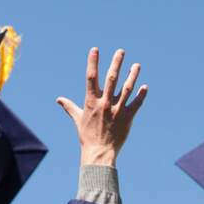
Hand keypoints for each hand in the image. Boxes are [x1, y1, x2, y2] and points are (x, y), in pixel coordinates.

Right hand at [56, 48, 146, 166]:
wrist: (99, 153)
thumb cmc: (87, 136)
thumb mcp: (77, 119)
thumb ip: (69, 107)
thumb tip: (59, 99)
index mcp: (91, 102)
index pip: (91, 78)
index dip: (93, 62)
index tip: (95, 50)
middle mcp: (104, 103)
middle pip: (111, 78)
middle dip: (116, 63)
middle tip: (121, 51)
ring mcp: (117, 110)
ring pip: (127, 88)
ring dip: (132, 75)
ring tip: (136, 65)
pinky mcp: (127, 118)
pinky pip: (136, 104)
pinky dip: (141, 95)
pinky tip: (145, 86)